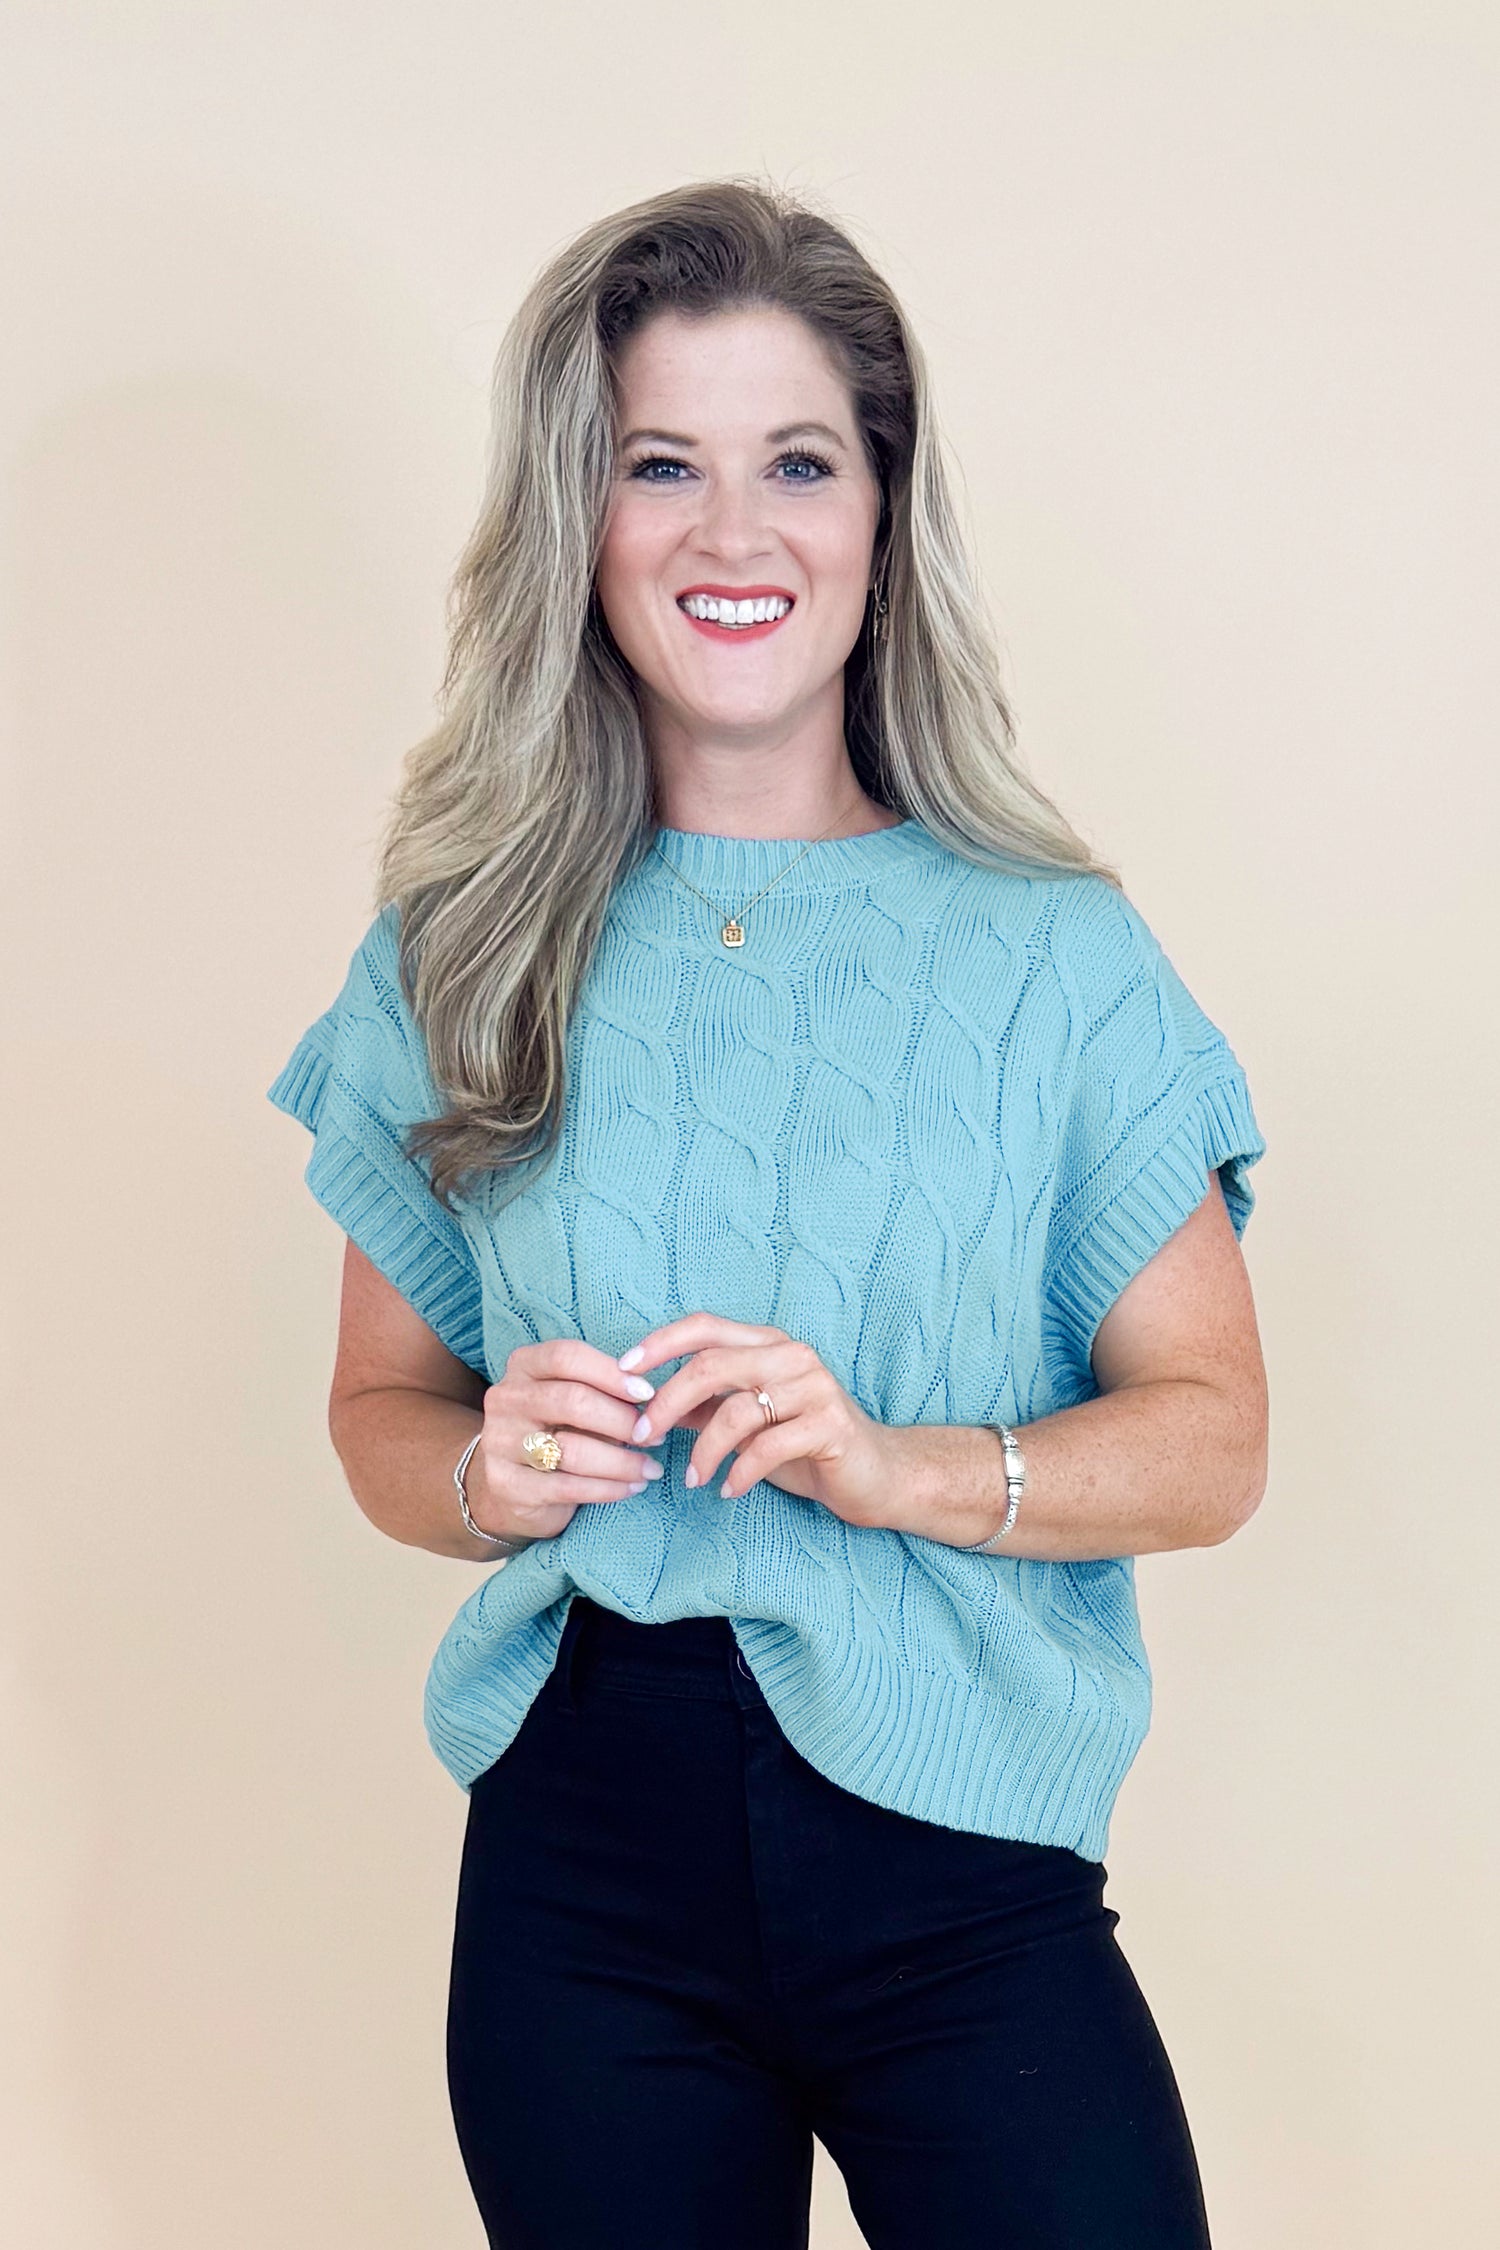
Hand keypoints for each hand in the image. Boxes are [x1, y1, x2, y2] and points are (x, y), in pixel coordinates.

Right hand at [468, 1338, 664, 1542]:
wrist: (511, 1486)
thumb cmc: (556, 1431)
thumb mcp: (573, 1400)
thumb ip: (602, 1392)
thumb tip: (649, 1398)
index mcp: (523, 1366)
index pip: (567, 1357)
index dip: (611, 1373)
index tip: (647, 1394)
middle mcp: (506, 1399)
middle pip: (572, 1400)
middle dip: (622, 1420)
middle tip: (654, 1436)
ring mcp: (500, 1443)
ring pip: (572, 1450)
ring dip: (622, 1461)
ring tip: (650, 1468)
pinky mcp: (507, 1485)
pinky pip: (568, 1487)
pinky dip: (608, 1489)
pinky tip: (631, 1487)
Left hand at [617, 1314, 900, 1529]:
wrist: (875, 1473)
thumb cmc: (804, 1445)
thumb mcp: (747, 1422)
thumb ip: (705, 1407)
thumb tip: (648, 1405)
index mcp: (768, 1344)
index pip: (704, 1326)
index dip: (660, 1344)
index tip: (623, 1371)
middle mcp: (791, 1356)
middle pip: (711, 1365)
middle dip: (667, 1403)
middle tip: (643, 1436)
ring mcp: (814, 1387)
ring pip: (736, 1410)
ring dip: (703, 1450)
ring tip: (691, 1478)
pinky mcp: (829, 1425)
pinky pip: (767, 1446)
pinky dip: (739, 1472)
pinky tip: (728, 1490)